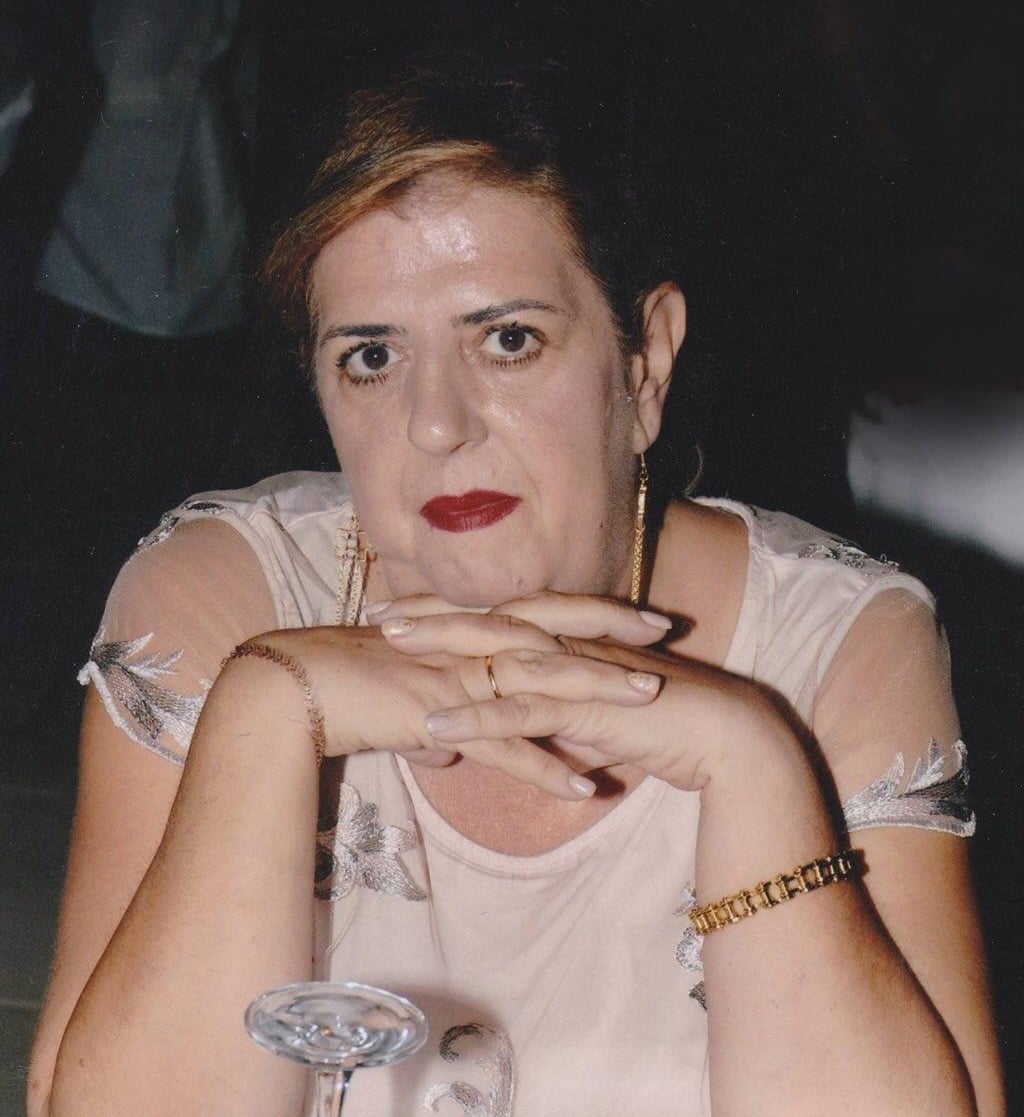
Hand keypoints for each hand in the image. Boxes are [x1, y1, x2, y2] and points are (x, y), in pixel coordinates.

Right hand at [218, 621, 659, 799]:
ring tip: (650, 706)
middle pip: (554, 632)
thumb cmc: (339, 684)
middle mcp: (466, 644)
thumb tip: (449, 741)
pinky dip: (542, 768)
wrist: (286, 689)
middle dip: (612, 632)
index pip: (542, 611)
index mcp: (465, 631)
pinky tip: (582, 789)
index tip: (638, 614)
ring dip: (597, 694)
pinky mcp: (438, 713)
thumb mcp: (400, 693)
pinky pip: (501, 744)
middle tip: (666, 634)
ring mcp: (455, 676)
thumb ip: (434, 712)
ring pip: (539, 682)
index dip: (593, 610)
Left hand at [376, 592, 799, 791]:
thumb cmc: (667, 731)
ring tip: (388, 649)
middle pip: (489, 620)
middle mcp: (569, 645)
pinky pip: (522, 711)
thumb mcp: (601, 729)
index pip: (500, 618)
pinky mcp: (587, 706)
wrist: (726, 740)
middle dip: (431, 615)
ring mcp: (576, 671)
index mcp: (570, 642)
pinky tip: (435, 727)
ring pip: (497, 653)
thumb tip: (542, 745)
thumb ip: (566, 730)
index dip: (452, 614)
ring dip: (440, 650)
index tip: (406, 610)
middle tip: (378, 612)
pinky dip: (477, 719)